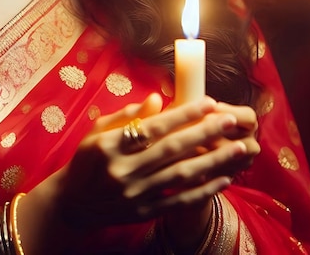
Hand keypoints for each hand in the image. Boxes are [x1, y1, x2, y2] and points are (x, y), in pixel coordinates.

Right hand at [54, 94, 258, 227]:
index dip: (183, 113)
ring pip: (180, 176)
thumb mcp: (99, 130)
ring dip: (212, 161)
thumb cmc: (88, 158)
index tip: (208, 102)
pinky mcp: (143, 213)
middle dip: (205, 133)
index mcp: (111, 145)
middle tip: (231, 120)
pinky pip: (178, 202)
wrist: (71, 202)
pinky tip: (223, 179)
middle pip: (172, 150)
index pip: (154, 127)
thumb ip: (128, 114)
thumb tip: (158, 98)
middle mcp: (124, 170)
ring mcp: (135, 195)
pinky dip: (203, 192)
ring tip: (238, 148)